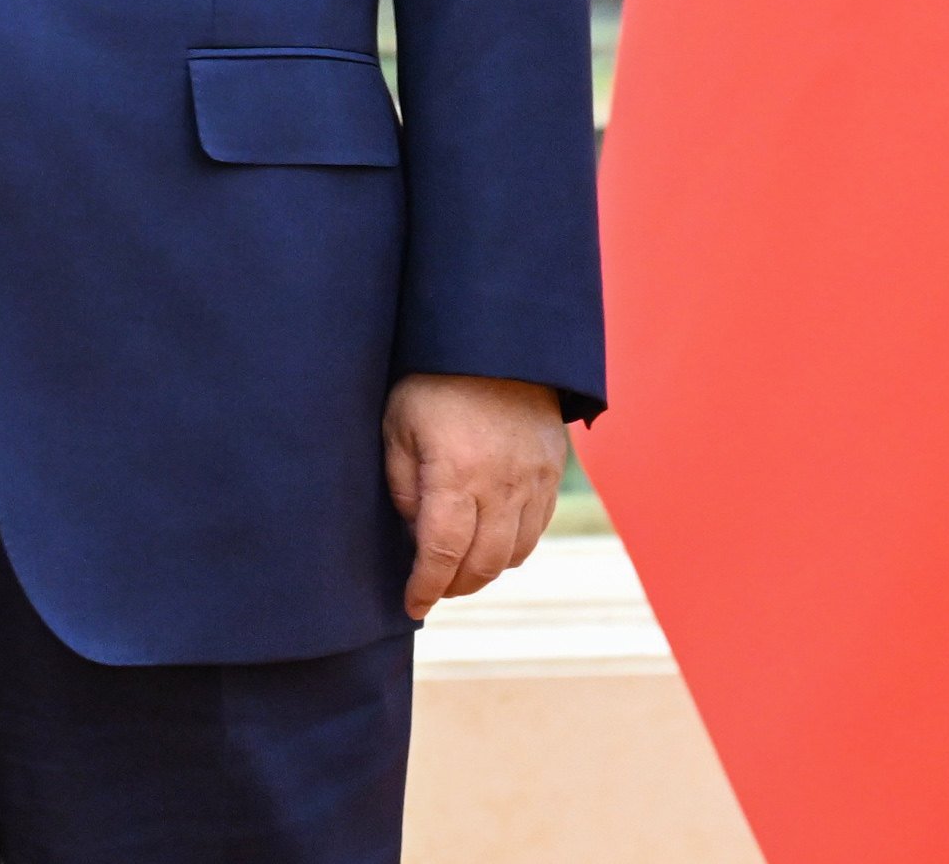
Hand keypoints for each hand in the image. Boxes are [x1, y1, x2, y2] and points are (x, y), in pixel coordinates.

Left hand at [381, 372, 565, 620]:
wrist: (494, 342)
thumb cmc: (432, 382)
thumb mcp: (397, 427)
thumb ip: (404, 486)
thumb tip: (418, 536)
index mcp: (455, 473)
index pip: (441, 554)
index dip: (425, 588)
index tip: (412, 607)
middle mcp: (500, 484)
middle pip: (482, 565)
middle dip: (454, 586)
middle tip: (433, 590)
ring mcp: (532, 480)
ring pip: (513, 554)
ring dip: (484, 571)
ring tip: (458, 569)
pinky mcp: (551, 472)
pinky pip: (536, 529)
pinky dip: (511, 547)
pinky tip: (489, 540)